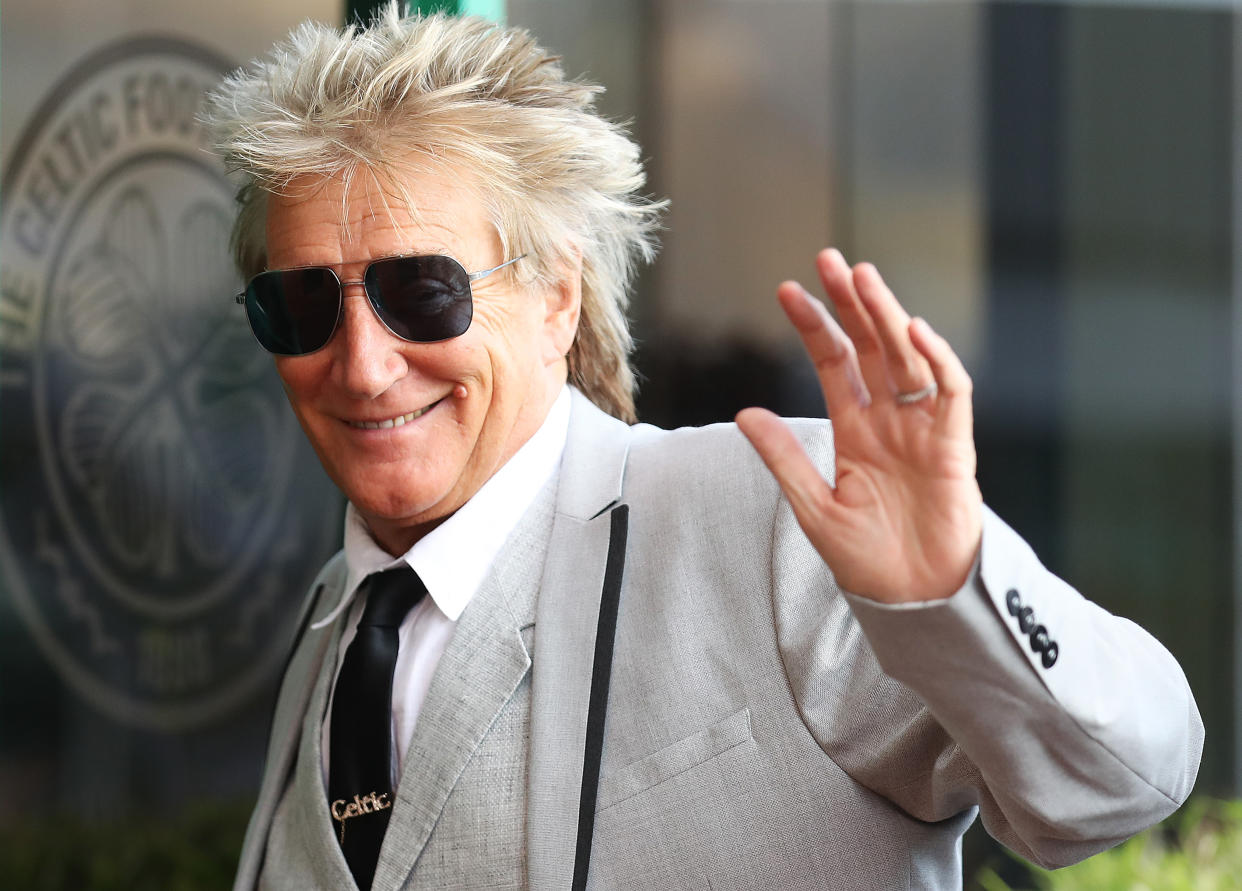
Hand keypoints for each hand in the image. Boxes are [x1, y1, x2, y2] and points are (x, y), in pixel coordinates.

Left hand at [736, 248, 982, 602]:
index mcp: (855, 430)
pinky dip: (936, 360)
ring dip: (888, 316)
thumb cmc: (866, 558)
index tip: (787, 291)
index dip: (814, 326)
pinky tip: (912, 331)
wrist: (914, 598)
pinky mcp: (954, 446)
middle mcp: (889, 420)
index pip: (833, 363)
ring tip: (863, 277)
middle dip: (852, 303)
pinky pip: (950, 393)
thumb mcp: (813, 506)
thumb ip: (784, 458)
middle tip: (829, 260)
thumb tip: (743, 412)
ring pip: (907, 357)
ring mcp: (924, 429)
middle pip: (871, 347)